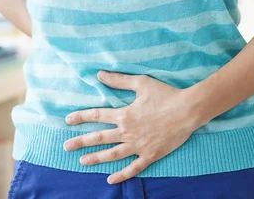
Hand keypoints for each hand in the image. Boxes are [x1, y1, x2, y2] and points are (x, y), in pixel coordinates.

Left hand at [63, 70, 200, 184]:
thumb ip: (119, 80)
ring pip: (113, 155)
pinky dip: (121, 175)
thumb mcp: (141, 83)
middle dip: (81, 142)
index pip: (97, 116)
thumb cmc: (165, 94)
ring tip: (82, 161)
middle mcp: (128, 132)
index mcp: (125, 114)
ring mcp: (138, 146)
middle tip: (66, 146)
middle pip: (100, 138)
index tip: (68, 119)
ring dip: (96, 158)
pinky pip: (133, 168)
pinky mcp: (150, 155)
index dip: (81, 117)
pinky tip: (110, 179)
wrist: (187, 111)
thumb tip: (99, 74)